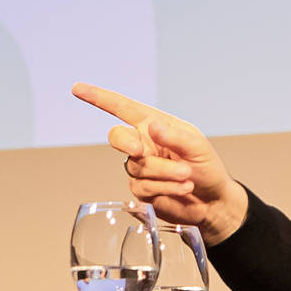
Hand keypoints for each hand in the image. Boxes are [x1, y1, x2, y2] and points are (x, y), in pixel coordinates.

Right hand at [74, 82, 250, 243]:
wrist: (212, 201)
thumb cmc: (207, 167)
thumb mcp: (197, 146)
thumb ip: (174, 136)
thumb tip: (151, 126)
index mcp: (153, 125)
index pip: (121, 108)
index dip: (98, 98)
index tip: (77, 89)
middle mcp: (142, 144)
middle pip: (117, 137)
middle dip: (126, 143)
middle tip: (140, 150)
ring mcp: (139, 168)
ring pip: (137, 166)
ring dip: (165, 172)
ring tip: (187, 176)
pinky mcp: (141, 191)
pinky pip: (144, 187)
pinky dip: (166, 187)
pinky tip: (183, 188)